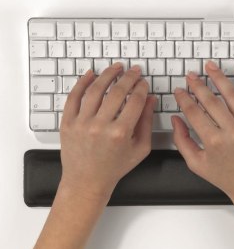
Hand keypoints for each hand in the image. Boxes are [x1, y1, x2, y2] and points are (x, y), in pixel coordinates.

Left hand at [59, 64, 155, 200]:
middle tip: (134, 71)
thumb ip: (147, 122)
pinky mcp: (68, 122)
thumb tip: (150, 100)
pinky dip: (82, 83)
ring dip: (107, 75)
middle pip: (117, 92)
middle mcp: (100, 126)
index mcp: (121, 133)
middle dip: (128, 77)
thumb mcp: (140, 148)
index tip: (144, 83)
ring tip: (116, 67)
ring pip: (95, 90)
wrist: (87, 180)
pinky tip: (91, 74)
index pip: (135, 101)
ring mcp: (82, 123)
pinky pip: (74, 97)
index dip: (141, 88)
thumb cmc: (115, 167)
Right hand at [171, 61, 233, 204]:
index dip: (183, 98)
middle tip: (191, 75)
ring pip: (232, 94)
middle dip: (197, 84)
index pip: (193, 111)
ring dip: (219, 77)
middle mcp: (232, 131)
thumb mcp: (198, 164)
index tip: (179, 90)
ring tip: (210, 67)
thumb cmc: (228, 178)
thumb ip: (182, 141)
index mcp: (213, 142)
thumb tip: (176, 120)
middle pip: (210, 99)